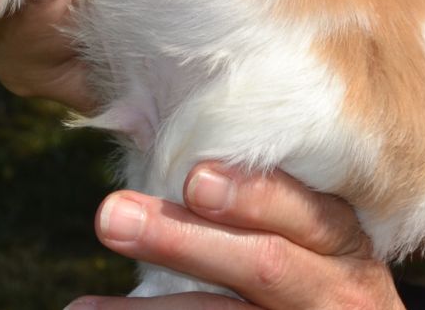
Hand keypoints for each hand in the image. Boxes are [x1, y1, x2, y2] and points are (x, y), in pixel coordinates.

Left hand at [67, 165, 404, 308]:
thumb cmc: (314, 271)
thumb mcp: (310, 231)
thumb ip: (262, 192)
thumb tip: (155, 132)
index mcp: (341, 238)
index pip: (305, 212)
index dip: (253, 196)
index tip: (193, 179)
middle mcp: (340, 292)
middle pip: (263, 265)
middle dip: (182, 240)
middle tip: (111, 215)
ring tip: (82, 307)